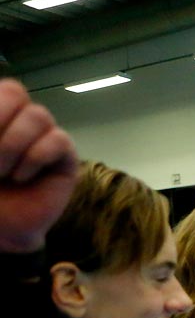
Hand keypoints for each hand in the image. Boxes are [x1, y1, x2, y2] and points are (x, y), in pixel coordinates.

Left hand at [0, 80, 78, 254]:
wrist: (1, 228)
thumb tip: (4, 136)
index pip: (3, 89)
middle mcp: (19, 121)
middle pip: (16, 91)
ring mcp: (44, 138)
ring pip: (38, 115)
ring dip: (13, 143)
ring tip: (2, 172)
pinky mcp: (65, 160)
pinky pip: (59, 141)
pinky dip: (36, 157)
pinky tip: (21, 178)